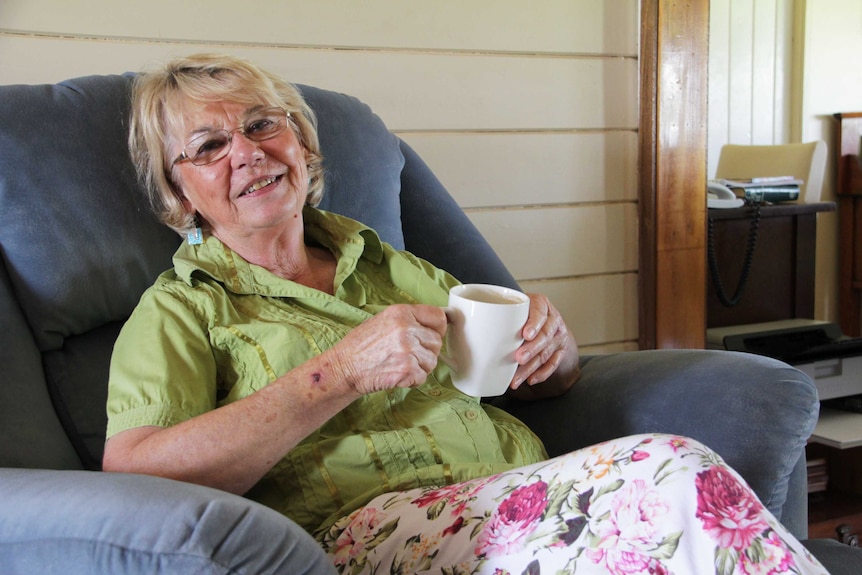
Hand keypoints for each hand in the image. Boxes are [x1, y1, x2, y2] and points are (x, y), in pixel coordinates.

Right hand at [331, 304, 448, 394]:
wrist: (344, 368)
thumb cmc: (361, 345)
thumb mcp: (384, 320)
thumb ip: (410, 320)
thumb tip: (435, 325)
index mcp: (401, 312)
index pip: (438, 317)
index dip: (437, 328)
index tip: (431, 334)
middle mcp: (407, 328)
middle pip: (437, 341)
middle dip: (426, 350)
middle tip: (407, 354)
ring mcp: (408, 350)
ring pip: (432, 361)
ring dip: (420, 366)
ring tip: (399, 364)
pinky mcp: (407, 370)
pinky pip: (423, 376)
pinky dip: (413, 379)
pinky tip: (397, 374)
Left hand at [510, 293, 578, 395]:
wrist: (544, 319)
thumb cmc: (522, 312)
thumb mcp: (515, 306)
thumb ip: (500, 312)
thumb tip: (467, 320)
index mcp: (541, 304)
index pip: (540, 313)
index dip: (534, 324)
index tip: (525, 334)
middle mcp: (553, 319)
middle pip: (545, 335)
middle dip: (532, 349)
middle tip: (518, 358)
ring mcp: (558, 335)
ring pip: (546, 353)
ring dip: (531, 367)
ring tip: (517, 378)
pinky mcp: (560, 350)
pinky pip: (553, 364)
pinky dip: (542, 374)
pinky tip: (530, 380)